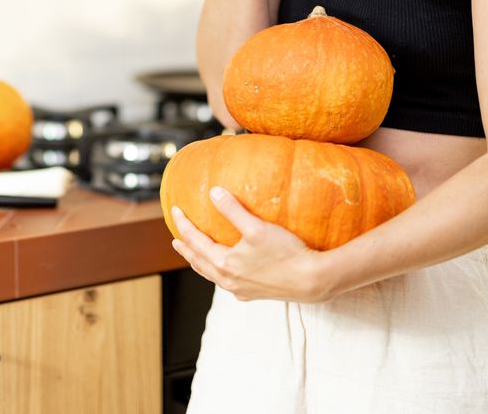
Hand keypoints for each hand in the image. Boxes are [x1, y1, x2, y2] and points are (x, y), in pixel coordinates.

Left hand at [170, 187, 333, 302]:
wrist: (313, 281)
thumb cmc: (286, 253)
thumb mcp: (256, 227)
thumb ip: (232, 210)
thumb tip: (213, 192)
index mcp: (224, 264)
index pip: (195, 242)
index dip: (183, 225)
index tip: (175, 210)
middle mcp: (228, 281)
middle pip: (199, 262)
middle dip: (186, 249)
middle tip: (176, 240)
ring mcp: (241, 290)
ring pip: (212, 275)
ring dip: (201, 263)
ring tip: (195, 255)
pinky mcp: (254, 294)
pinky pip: (227, 283)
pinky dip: (218, 273)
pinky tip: (226, 271)